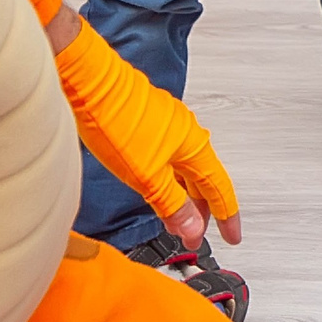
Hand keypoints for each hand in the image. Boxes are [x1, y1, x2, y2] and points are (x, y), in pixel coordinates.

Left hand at [53, 19, 241, 248]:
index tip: (231, 236)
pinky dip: (167, 178)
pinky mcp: (149, 122)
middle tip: (194, 235)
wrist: (89, 84)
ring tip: (172, 218)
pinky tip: (153, 184)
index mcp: (194, 146)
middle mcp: (187, 133)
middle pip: (202, 179)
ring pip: (183, 167)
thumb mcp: (146, 176)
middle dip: (201, 210)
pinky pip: (168, 156)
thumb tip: (193, 228)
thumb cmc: (117, 121)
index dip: (226, 216)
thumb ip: (172, 204)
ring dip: (182, 195)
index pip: (218, 188)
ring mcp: (168, 125)